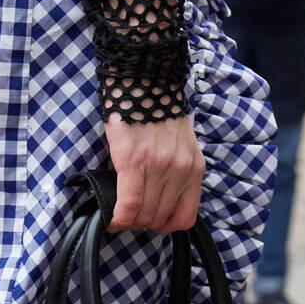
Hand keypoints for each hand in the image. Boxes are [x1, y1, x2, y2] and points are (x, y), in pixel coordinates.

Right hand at [103, 111, 204, 234]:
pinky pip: (128, 204)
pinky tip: (110, 217)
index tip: (148, 220)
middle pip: (159, 219)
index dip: (163, 226)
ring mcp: (160, 167)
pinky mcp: (134, 162)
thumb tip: (155, 195)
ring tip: (115, 215)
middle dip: (139, 224)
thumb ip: (175, 170)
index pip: (184, 218)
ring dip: (126, 221)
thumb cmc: (157, 108)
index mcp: (194, 168)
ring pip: (143, 216)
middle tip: (124, 216)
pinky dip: (117, 217)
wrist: (145, 76)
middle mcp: (181, 171)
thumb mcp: (179, 143)